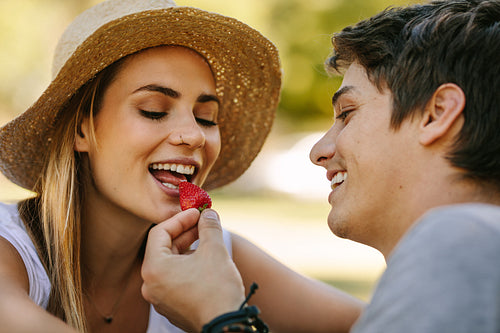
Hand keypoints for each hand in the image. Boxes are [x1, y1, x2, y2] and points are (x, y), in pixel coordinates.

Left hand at [141, 208, 244, 331]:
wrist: (226, 327)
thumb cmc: (217, 289)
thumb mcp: (214, 250)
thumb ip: (209, 227)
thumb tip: (209, 213)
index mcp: (154, 269)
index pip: (160, 232)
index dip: (180, 219)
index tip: (197, 213)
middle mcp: (150, 285)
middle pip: (164, 248)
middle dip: (185, 233)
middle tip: (204, 223)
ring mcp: (160, 299)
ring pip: (170, 264)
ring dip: (188, 249)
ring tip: (208, 241)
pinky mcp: (171, 308)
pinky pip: (175, 280)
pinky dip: (188, 266)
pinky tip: (206, 262)